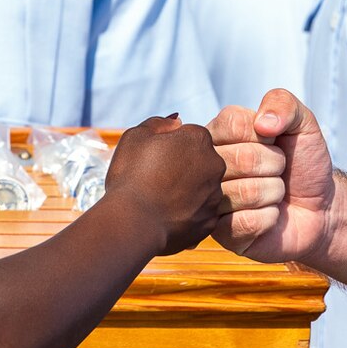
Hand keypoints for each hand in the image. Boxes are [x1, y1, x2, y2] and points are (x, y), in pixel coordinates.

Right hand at [102, 114, 224, 255]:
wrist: (132, 223)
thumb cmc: (131, 176)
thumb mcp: (136, 136)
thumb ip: (159, 123)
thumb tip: (176, 123)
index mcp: (199, 139)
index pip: (190, 135)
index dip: (171, 146)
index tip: (155, 158)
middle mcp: (215, 164)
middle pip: (201, 160)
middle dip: (185, 166)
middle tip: (157, 179)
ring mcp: (215, 194)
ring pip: (202, 186)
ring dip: (187, 189)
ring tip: (161, 199)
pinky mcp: (211, 220)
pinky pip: (200, 211)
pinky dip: (188, 212)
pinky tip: (167, 215)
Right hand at [210, 89, 335, 263]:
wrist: (321, 208)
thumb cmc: (304, 163)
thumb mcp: (302, 124)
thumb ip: (284, 104)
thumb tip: (262, 122)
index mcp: (218, 134)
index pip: (231, 123)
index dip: (264, 135)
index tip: (274, 142)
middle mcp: (207, 167)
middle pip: (240, 159)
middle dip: (274, 165)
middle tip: (278, 171)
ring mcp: (211, 201)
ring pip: (244, 192)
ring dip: (274, 192)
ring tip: (275, 193)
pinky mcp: (221, 234)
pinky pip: (246, 222)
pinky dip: (270, 217)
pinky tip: (270, 216)